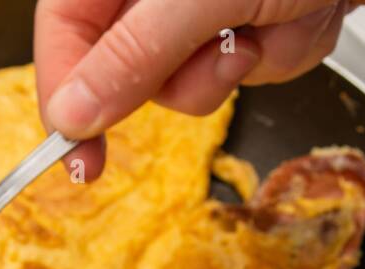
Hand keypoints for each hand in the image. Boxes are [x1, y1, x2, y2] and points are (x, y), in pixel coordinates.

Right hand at [35, 0, 364, 177]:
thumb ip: (133, 55)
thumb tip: (73, 112)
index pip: (64, 36)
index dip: (67, 100)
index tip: (81, 158)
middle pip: (134, 71)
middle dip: (194, 73)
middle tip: (229, 42)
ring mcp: (205, 5)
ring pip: (199, 82)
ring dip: (250, 62)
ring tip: (274, 12)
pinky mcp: (249, 20)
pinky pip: (251, 72)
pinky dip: (284, 50)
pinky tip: (300, 10)